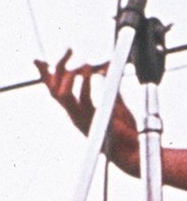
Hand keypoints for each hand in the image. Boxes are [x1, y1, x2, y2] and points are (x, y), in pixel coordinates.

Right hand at [34, 50, 139, 173]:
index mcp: (76, 113)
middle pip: (54, 90)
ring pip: (62, 94)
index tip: (37, 60)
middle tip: (69, 49)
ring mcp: (82, 120)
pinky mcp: (94, 122)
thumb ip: (111, 89)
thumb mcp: (116, 105)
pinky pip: (84, 100)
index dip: (45, 76)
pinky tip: (92, 71)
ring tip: (83, 63)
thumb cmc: (126, 131)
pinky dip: (86, 83)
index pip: (55, 92)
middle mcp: (75, 116)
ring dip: (69, 75)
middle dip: (57, 68)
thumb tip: (108, 71)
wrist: (134, 152)